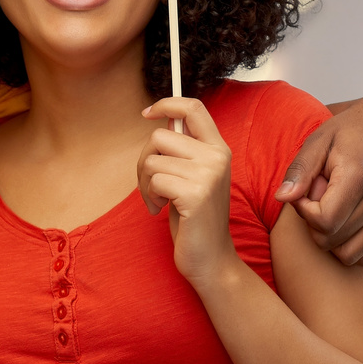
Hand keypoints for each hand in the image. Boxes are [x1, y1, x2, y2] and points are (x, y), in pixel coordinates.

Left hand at [138, 97, 239, 287]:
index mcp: (218, 149)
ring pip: (152, 160)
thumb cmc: (194, 218)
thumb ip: (184, 150)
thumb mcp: (193, 177)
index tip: (147, 113)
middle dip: (144, 161)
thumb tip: (161, 119)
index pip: (194, 107)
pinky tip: (161, 210)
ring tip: (159, 200)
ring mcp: (209, 174)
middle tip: (151, 185)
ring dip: (145, 184)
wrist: (211, 259)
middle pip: (160, 136)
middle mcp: (217, 157)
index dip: (167, 104)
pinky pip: (154, 180)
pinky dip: (150, 197)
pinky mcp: (196, 193)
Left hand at [275, 96, 362, 266]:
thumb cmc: (348, 132)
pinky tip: (343, 220)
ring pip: (349, 255)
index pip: (324, 221)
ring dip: (330, 239)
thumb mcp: (318, 141)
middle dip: (314, 224)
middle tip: (316, 197)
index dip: (304, 212)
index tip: (303, 192)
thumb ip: (299, 171)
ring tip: (330, 209)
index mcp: (360, 176)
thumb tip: (281, 197)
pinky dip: (349, 246)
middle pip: (332, 240)